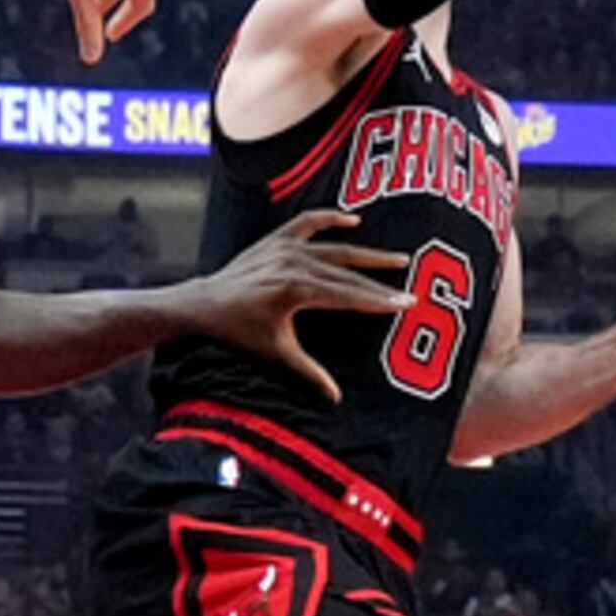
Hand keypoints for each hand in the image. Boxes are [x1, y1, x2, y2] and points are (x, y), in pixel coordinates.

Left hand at [186, 211, 412, 399]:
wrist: (204, 304)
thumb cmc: (238, 331)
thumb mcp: (276, 352)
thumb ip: (308, 372)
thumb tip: (335, 397)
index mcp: (296, 291)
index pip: (348, 296)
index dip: (379, 301)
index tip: (406, 304)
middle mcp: (294, 264)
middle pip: (349, 273)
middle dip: (382, 281)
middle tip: (411, 287)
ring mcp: (286, 248)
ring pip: (336, 249)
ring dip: (368, 254)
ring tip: (398, 259)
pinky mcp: (276, 239)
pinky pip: (308, 222)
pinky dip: (330, 218)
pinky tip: (353, 220)